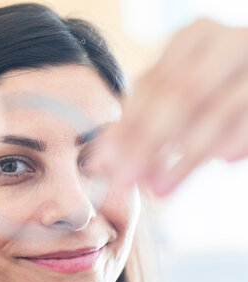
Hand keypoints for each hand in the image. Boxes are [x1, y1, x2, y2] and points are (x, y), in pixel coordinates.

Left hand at [101, 18, 247, 194]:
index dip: (128, 125)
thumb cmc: (214, 90)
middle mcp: (225, 43)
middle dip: (149, 142)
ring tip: (161, 186)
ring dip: (186, 157)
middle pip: (180, 95)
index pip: (153, 83)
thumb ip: (141, 121)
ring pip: (218, 111)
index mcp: (192, 38)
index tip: (108, 162)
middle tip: (128, 178)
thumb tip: (103, 159)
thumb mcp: (176, 95)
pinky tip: (221, 161)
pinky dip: (233, 141)